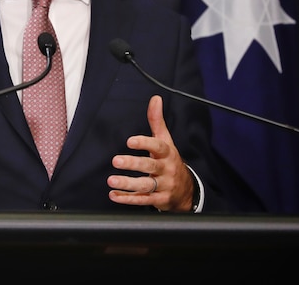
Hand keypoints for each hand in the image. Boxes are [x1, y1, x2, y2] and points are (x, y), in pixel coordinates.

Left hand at [107, 95, 195, 211]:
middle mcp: (166, 169)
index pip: (158, 146)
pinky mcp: (159, 200)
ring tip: (111, 180)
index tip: (130, 141)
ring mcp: (163, 186)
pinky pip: (143, 200)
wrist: (187, 190)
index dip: (145, 143)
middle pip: (150, 166)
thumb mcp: (166, 140)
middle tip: (116, 161)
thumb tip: (155, 99)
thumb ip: (157, 121)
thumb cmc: (171, 161)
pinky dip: (127, 198)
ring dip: (127, 184)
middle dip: (133, 164)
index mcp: (167, 153)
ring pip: (145, 185)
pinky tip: (114, 195)